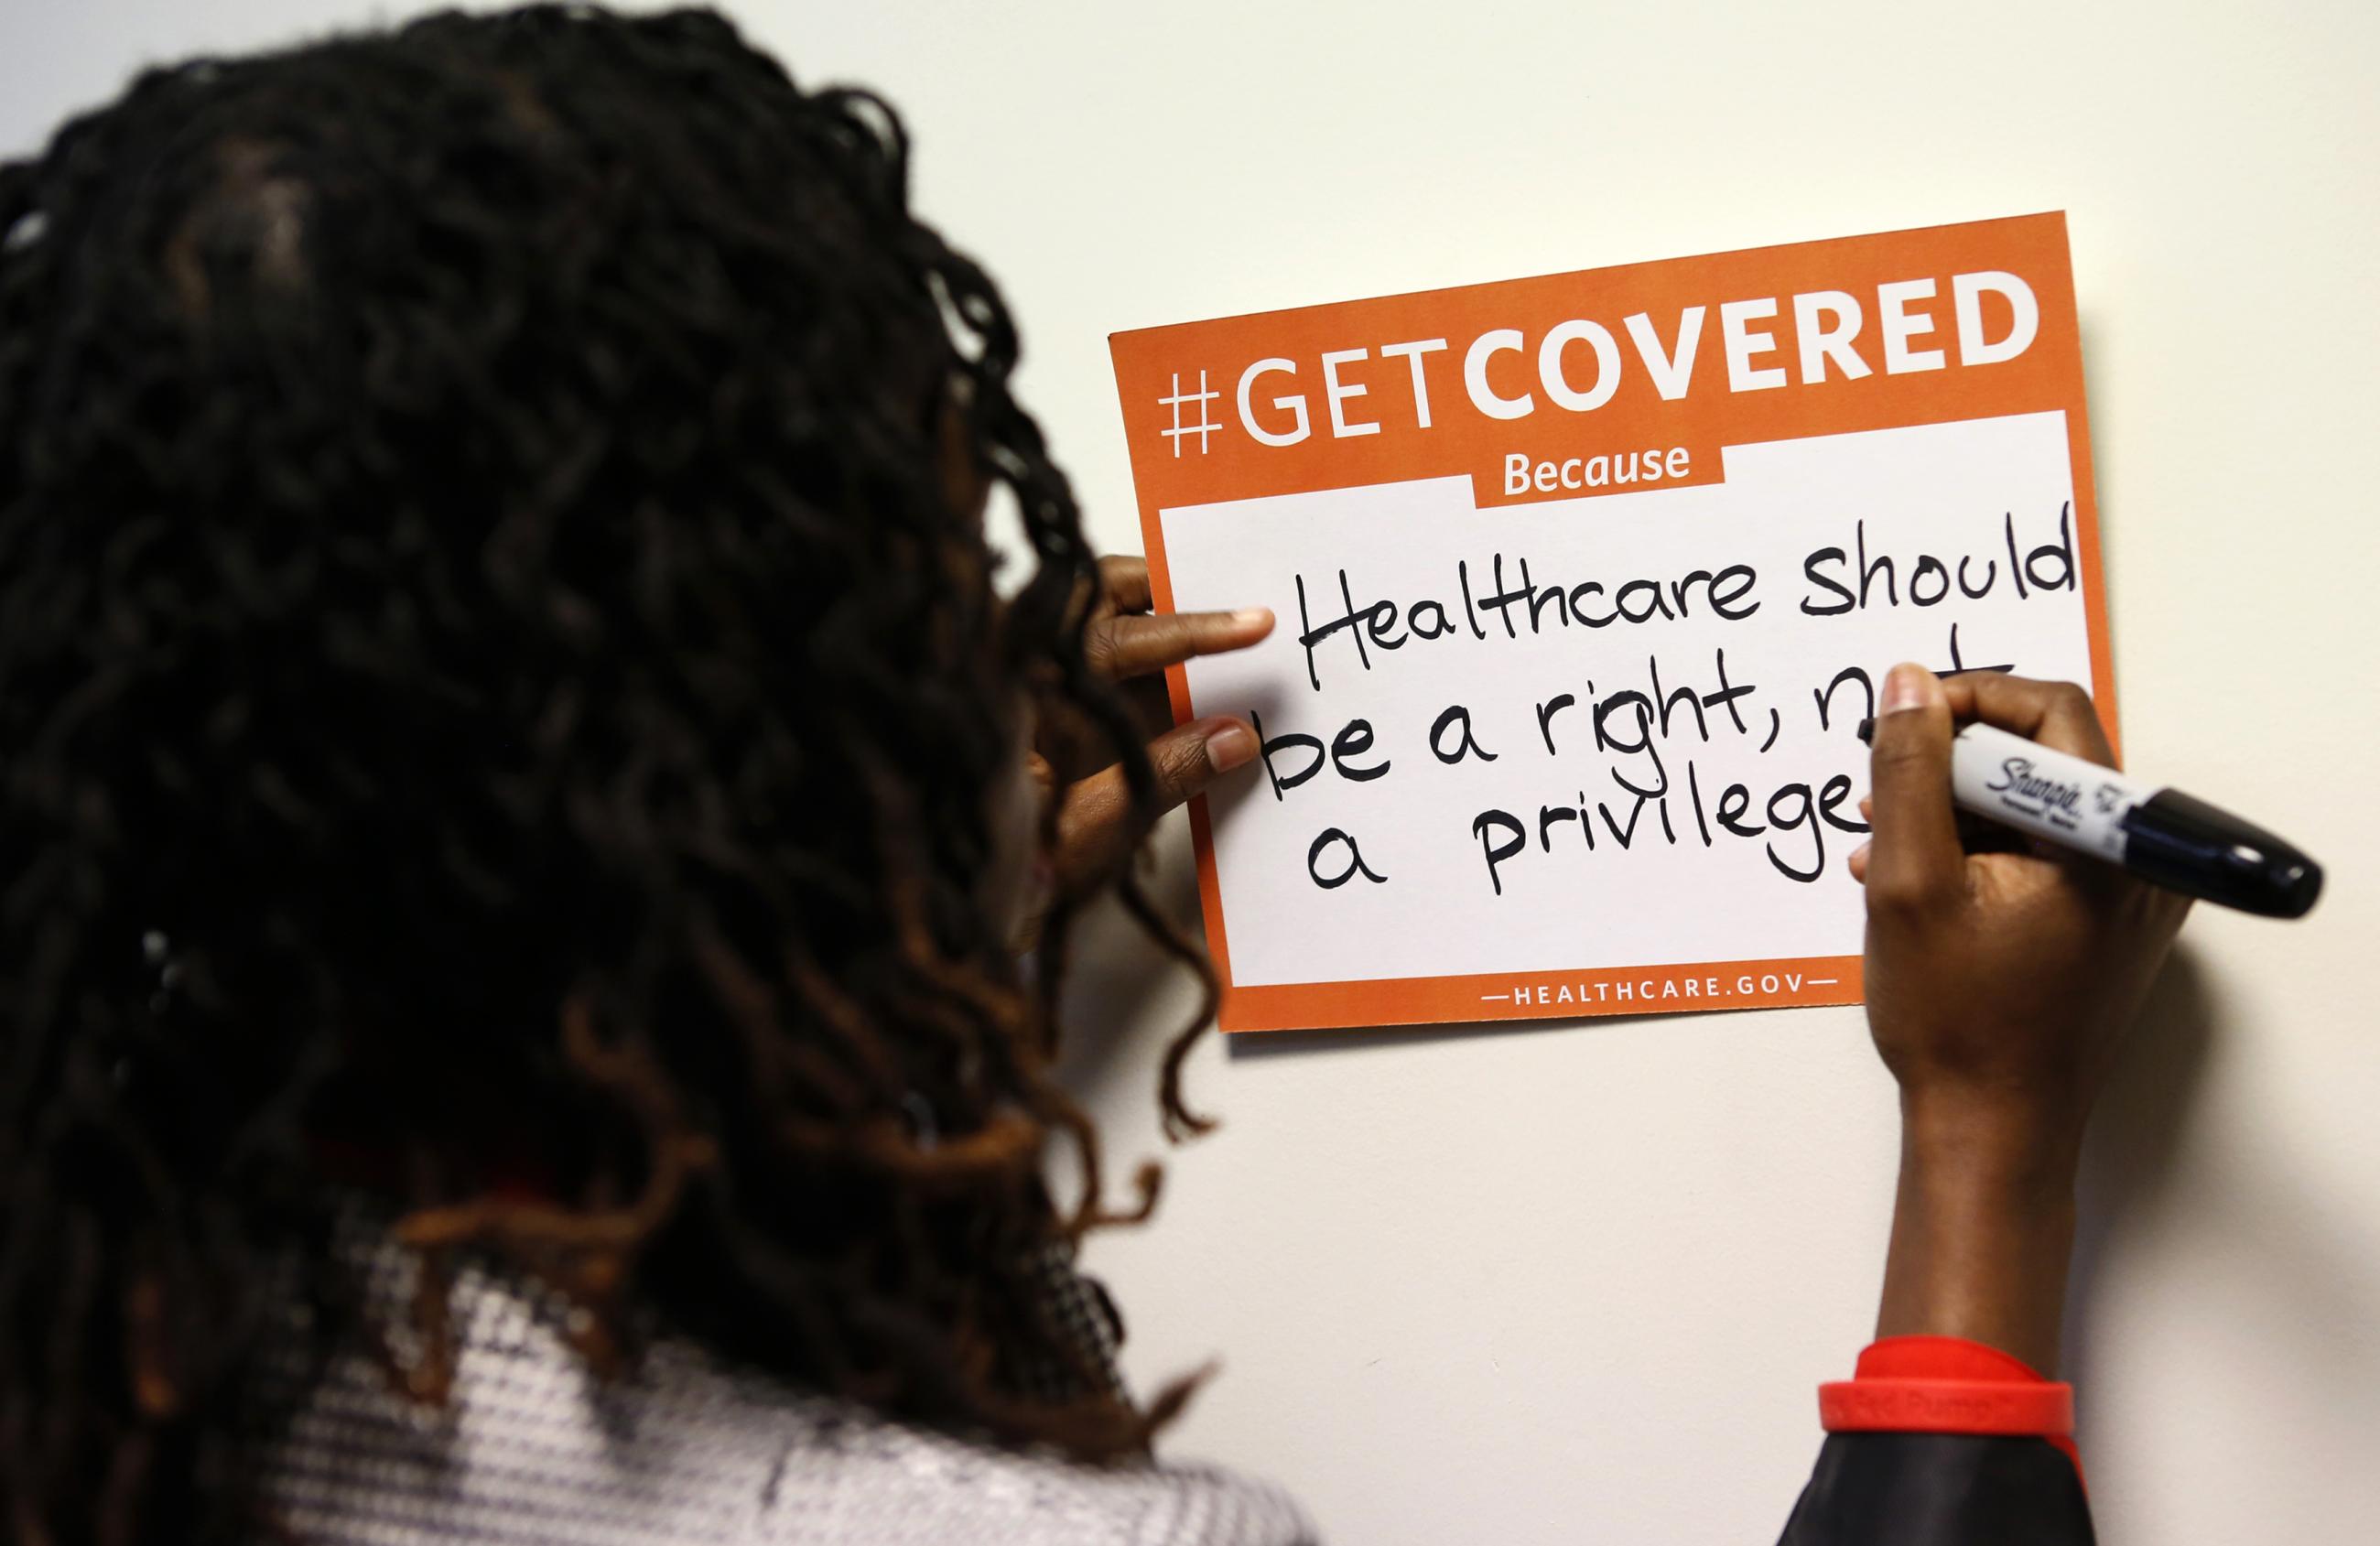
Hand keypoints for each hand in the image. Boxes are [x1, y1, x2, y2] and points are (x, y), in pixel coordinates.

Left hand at [1020, 557, 1271, 942]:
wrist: (955, 906)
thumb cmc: (1005, 871)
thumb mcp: (1092, 830)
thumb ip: (1165, 775)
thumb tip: (1238, 736)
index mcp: (1012, 692)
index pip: (1112, 639)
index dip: (1187, 632)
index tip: (1250, 628)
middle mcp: (1005, 668)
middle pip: (1089, 597)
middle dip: (1161, 595)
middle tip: (1231, 608)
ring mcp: (1010, 679)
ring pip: (1083, 616)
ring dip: (1145, 617)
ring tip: (1212, 627)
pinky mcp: (1020, 698)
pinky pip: (1078, 652)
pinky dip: (1129, 652)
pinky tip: (1176, 670)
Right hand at [1852, 664, 2190, 1370]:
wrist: (1990, 1128)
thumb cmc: (1957, 1024)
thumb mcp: (1909, 881)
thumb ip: (1908, 773)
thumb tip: (1906, 688)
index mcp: (2106, 844)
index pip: (2050, 713)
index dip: (1967, 702)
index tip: (1901, 725)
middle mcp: (2135, 864)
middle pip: (2043, 757)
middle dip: (1951, 765)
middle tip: (1886, 795)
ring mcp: (2126, 897)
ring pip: (2034, 805)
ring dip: (1955, 811)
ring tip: (1887, 851)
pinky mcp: (2105, 925)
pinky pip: (2042, 852)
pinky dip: (1978, 851)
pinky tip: (1918, 882)